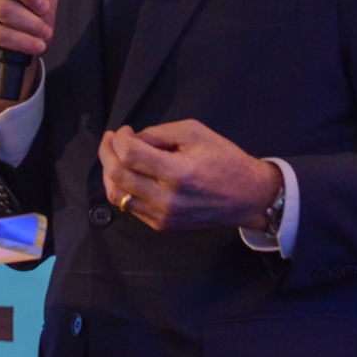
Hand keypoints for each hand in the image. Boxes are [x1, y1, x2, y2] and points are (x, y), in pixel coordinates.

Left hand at [98, 120, 281, 232]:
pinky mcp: (163, 226)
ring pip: (117, 195)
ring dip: (110, 172)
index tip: (124, 130)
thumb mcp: (196, 133)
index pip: (129, 155)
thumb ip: (159, 133)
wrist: (249, 198)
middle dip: (106, 152)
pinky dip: (123, 188)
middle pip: (117, 176)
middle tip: (111, 140)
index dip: (119, 138)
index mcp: (178, 173)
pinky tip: (130, 175)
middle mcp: (167, 199)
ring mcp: (163, 216)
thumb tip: (132, 139)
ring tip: (116, 157)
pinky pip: (130, 207)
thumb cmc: (226, 160)